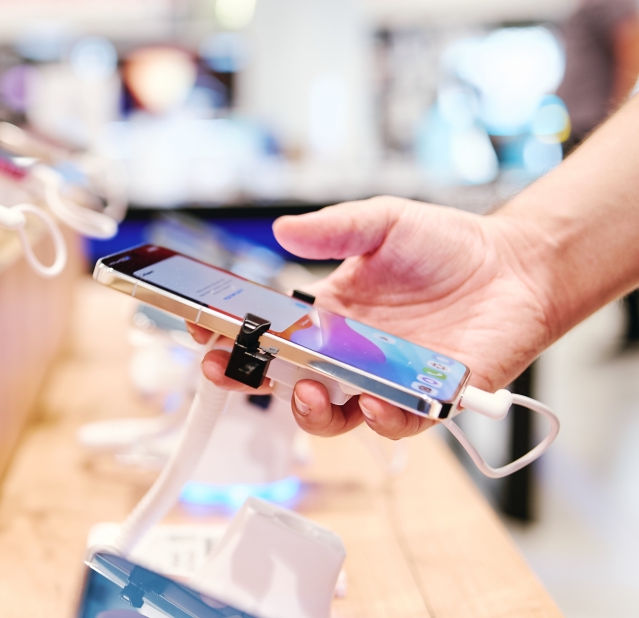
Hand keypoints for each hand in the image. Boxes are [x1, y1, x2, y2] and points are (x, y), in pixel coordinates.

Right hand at [192, 196, 556, 439]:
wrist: (516, 265)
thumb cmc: (447, 246)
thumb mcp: (383, 222)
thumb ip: (334, 229)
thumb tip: (283, 230)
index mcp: (325, 316)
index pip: (264, 334)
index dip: (229, 335)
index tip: (200, 325)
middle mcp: (345, 355)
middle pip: (280, 383)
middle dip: (244, 381)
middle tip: (224, 367)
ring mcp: (381, 381)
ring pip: (328, 414)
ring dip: (307, 408)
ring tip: (306, 388)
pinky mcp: (425, 400)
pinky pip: (393, 422)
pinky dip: (378, 417)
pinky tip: (371, 398)